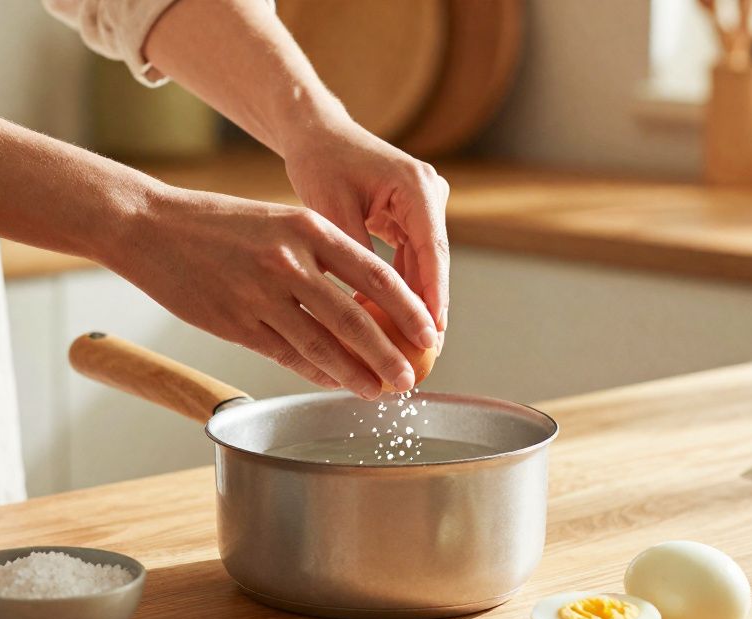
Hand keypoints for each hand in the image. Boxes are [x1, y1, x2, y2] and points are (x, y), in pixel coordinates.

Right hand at [102, 185, 438, 398]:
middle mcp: (288, 260)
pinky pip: (286, 355)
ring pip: (321, 345)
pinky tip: (333, 383)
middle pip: (354, 317)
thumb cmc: (217, 224)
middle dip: (389, 353)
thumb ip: (318, 253)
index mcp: (307, 227)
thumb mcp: (277, 220)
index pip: (374, 274)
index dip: (407, 309)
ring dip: (356, 373)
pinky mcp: (236, 323)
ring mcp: (260, 295)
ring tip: (378, 391)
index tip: (428, 331)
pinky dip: (315, 372)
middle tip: (410, 377)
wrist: (149, 226)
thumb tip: (361, 295)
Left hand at [281, 120, 450, 337]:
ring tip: (410, 345)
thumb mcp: (331, 210)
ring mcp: (423, 204)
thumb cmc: (320, 162)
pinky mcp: (410, 215)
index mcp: (416, 186)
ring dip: (414, 300)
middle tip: (426, 351)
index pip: (432, 249)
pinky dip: (400, 285)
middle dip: (429, 306)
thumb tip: (365, 304)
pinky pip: (410, 257)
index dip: (434, 294)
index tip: (433, 331)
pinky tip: (390, 320)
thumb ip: (354, 253)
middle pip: (434, 260)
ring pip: (424, 263)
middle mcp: (428, 193)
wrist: (317, 134)